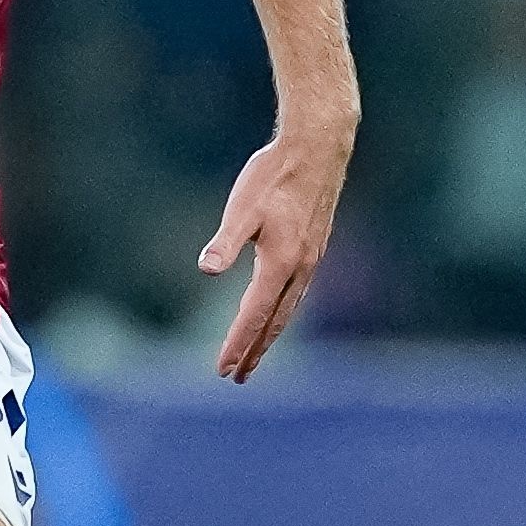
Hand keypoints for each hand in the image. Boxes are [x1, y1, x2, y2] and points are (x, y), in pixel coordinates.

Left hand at [199, 121, 352, 382]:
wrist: (318, 148)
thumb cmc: (274, 175)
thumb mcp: (242, 207)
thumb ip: (225, 240)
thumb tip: (206, 269)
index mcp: (280, 264)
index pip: (253, 315)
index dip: (237, 344)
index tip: (223, 369)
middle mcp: (300, 269)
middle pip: (274, 322)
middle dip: (254, 351)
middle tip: (237, 377)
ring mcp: (310, 260)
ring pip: (288, 309)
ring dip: (269, 335)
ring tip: (255, 354)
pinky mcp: (314, 247)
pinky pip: (298, 294)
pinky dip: (284, 312)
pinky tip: (277, 311)